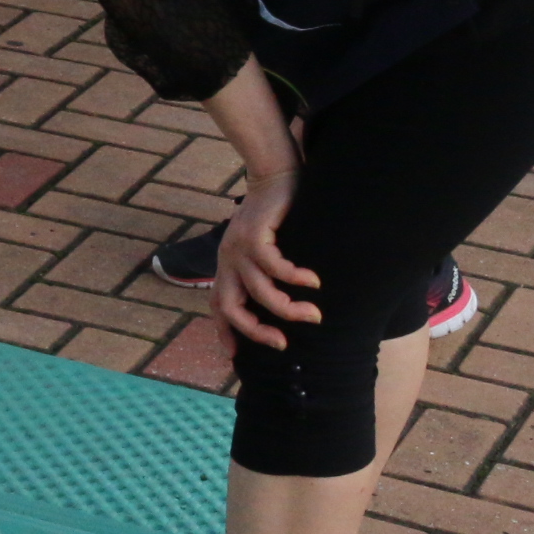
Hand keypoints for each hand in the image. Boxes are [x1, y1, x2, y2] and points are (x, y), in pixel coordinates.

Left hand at [213, 170, 322, 349]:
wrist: (275, 175)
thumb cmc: (277, 216)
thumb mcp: (267, 249)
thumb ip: (269, 272)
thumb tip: (288, 300)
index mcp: (228, 267)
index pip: (219, 306)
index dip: (224, 332)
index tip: (235, 357)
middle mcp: (228, 260)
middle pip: (229, 306)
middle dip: (253, 331)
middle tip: (282, 344)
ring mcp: (238, 248)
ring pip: (258, 291)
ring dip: (287, 308)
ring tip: (313, 316)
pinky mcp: (254, 233)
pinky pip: (273, 265)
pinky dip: (294, 277)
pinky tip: (314, 281)